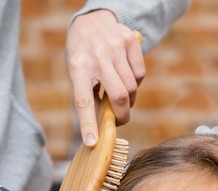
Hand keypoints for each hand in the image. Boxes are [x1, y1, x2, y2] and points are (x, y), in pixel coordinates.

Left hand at [67, 9, 144, 146]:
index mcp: (78, 67)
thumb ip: (89, 97)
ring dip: (128, 99)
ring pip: (132, 88)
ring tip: (119, 94)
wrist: (92, 20)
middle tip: (120, 120)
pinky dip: (135, 82)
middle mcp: (97, 56)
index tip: (92, 142)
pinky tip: (125, 76)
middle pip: (118, 96)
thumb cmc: (83, 56)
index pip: (83, 101)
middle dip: (122, 115)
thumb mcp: (77, 74)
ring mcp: (116, 47)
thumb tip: (101, 126)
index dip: (88, 124)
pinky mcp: (131, 42)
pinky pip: (140, 75)